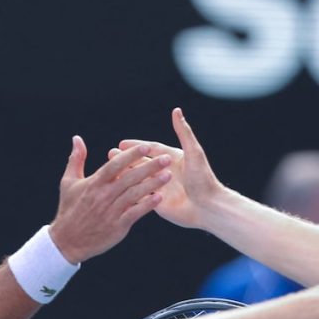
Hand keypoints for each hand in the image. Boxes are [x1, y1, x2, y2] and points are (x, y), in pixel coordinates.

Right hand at [49, 135, 171, 262]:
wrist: (68, 241)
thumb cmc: (69, 209)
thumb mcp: (68, 182)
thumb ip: (76, 159)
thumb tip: (77, 138)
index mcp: (94, 183)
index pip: (115, 165)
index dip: (131, 155)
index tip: (146, 147)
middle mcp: (103, 195)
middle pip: (129, 178)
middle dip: (149, 167)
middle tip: (167, 158)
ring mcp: (111, 211)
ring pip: (135, 194)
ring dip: (152, 184)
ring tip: (168, 176)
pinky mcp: (117, 226)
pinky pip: (135, 213)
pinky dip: (147, 206)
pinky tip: (160, 198)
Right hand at [109, 108, 223, 229]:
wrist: (208, 208)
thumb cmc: (203, 179)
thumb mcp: (193, 153)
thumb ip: (183, 132)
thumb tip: (176, 110)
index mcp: (174, 159)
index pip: (151, 149)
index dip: (136, 146)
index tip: (121, 144)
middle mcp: (166, 172)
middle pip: (142, 163)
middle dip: (126, 159)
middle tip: (110, 155)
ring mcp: (162, 187)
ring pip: (139, 179)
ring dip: (125, 174)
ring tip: (110, 172)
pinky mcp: (160, 203)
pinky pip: (142, 195)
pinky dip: (130, 192)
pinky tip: (116, 191)